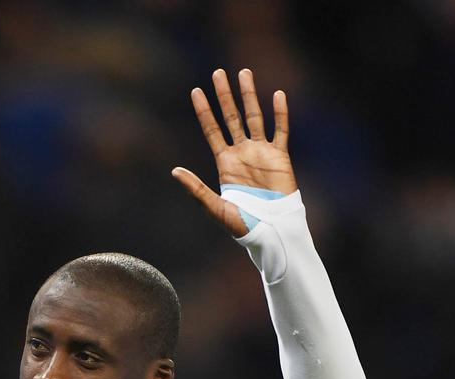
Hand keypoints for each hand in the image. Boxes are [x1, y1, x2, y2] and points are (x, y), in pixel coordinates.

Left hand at [172, 68, 295, 236]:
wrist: (271, 230)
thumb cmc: (242, 224)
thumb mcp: (214, 206)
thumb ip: (196, 188)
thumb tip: (174, 171)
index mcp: (225, 163)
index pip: (212, 130)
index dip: (204, 111)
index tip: (195, 92)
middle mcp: (242, 153)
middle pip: (231, 117)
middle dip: (224, 95)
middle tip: (218, 73)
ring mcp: (261, 153)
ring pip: (254, 117)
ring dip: (249, 95)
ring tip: (244, 73)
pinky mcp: (280, 157)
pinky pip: (280, 131)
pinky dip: (280, 114)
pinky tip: (276, 95)